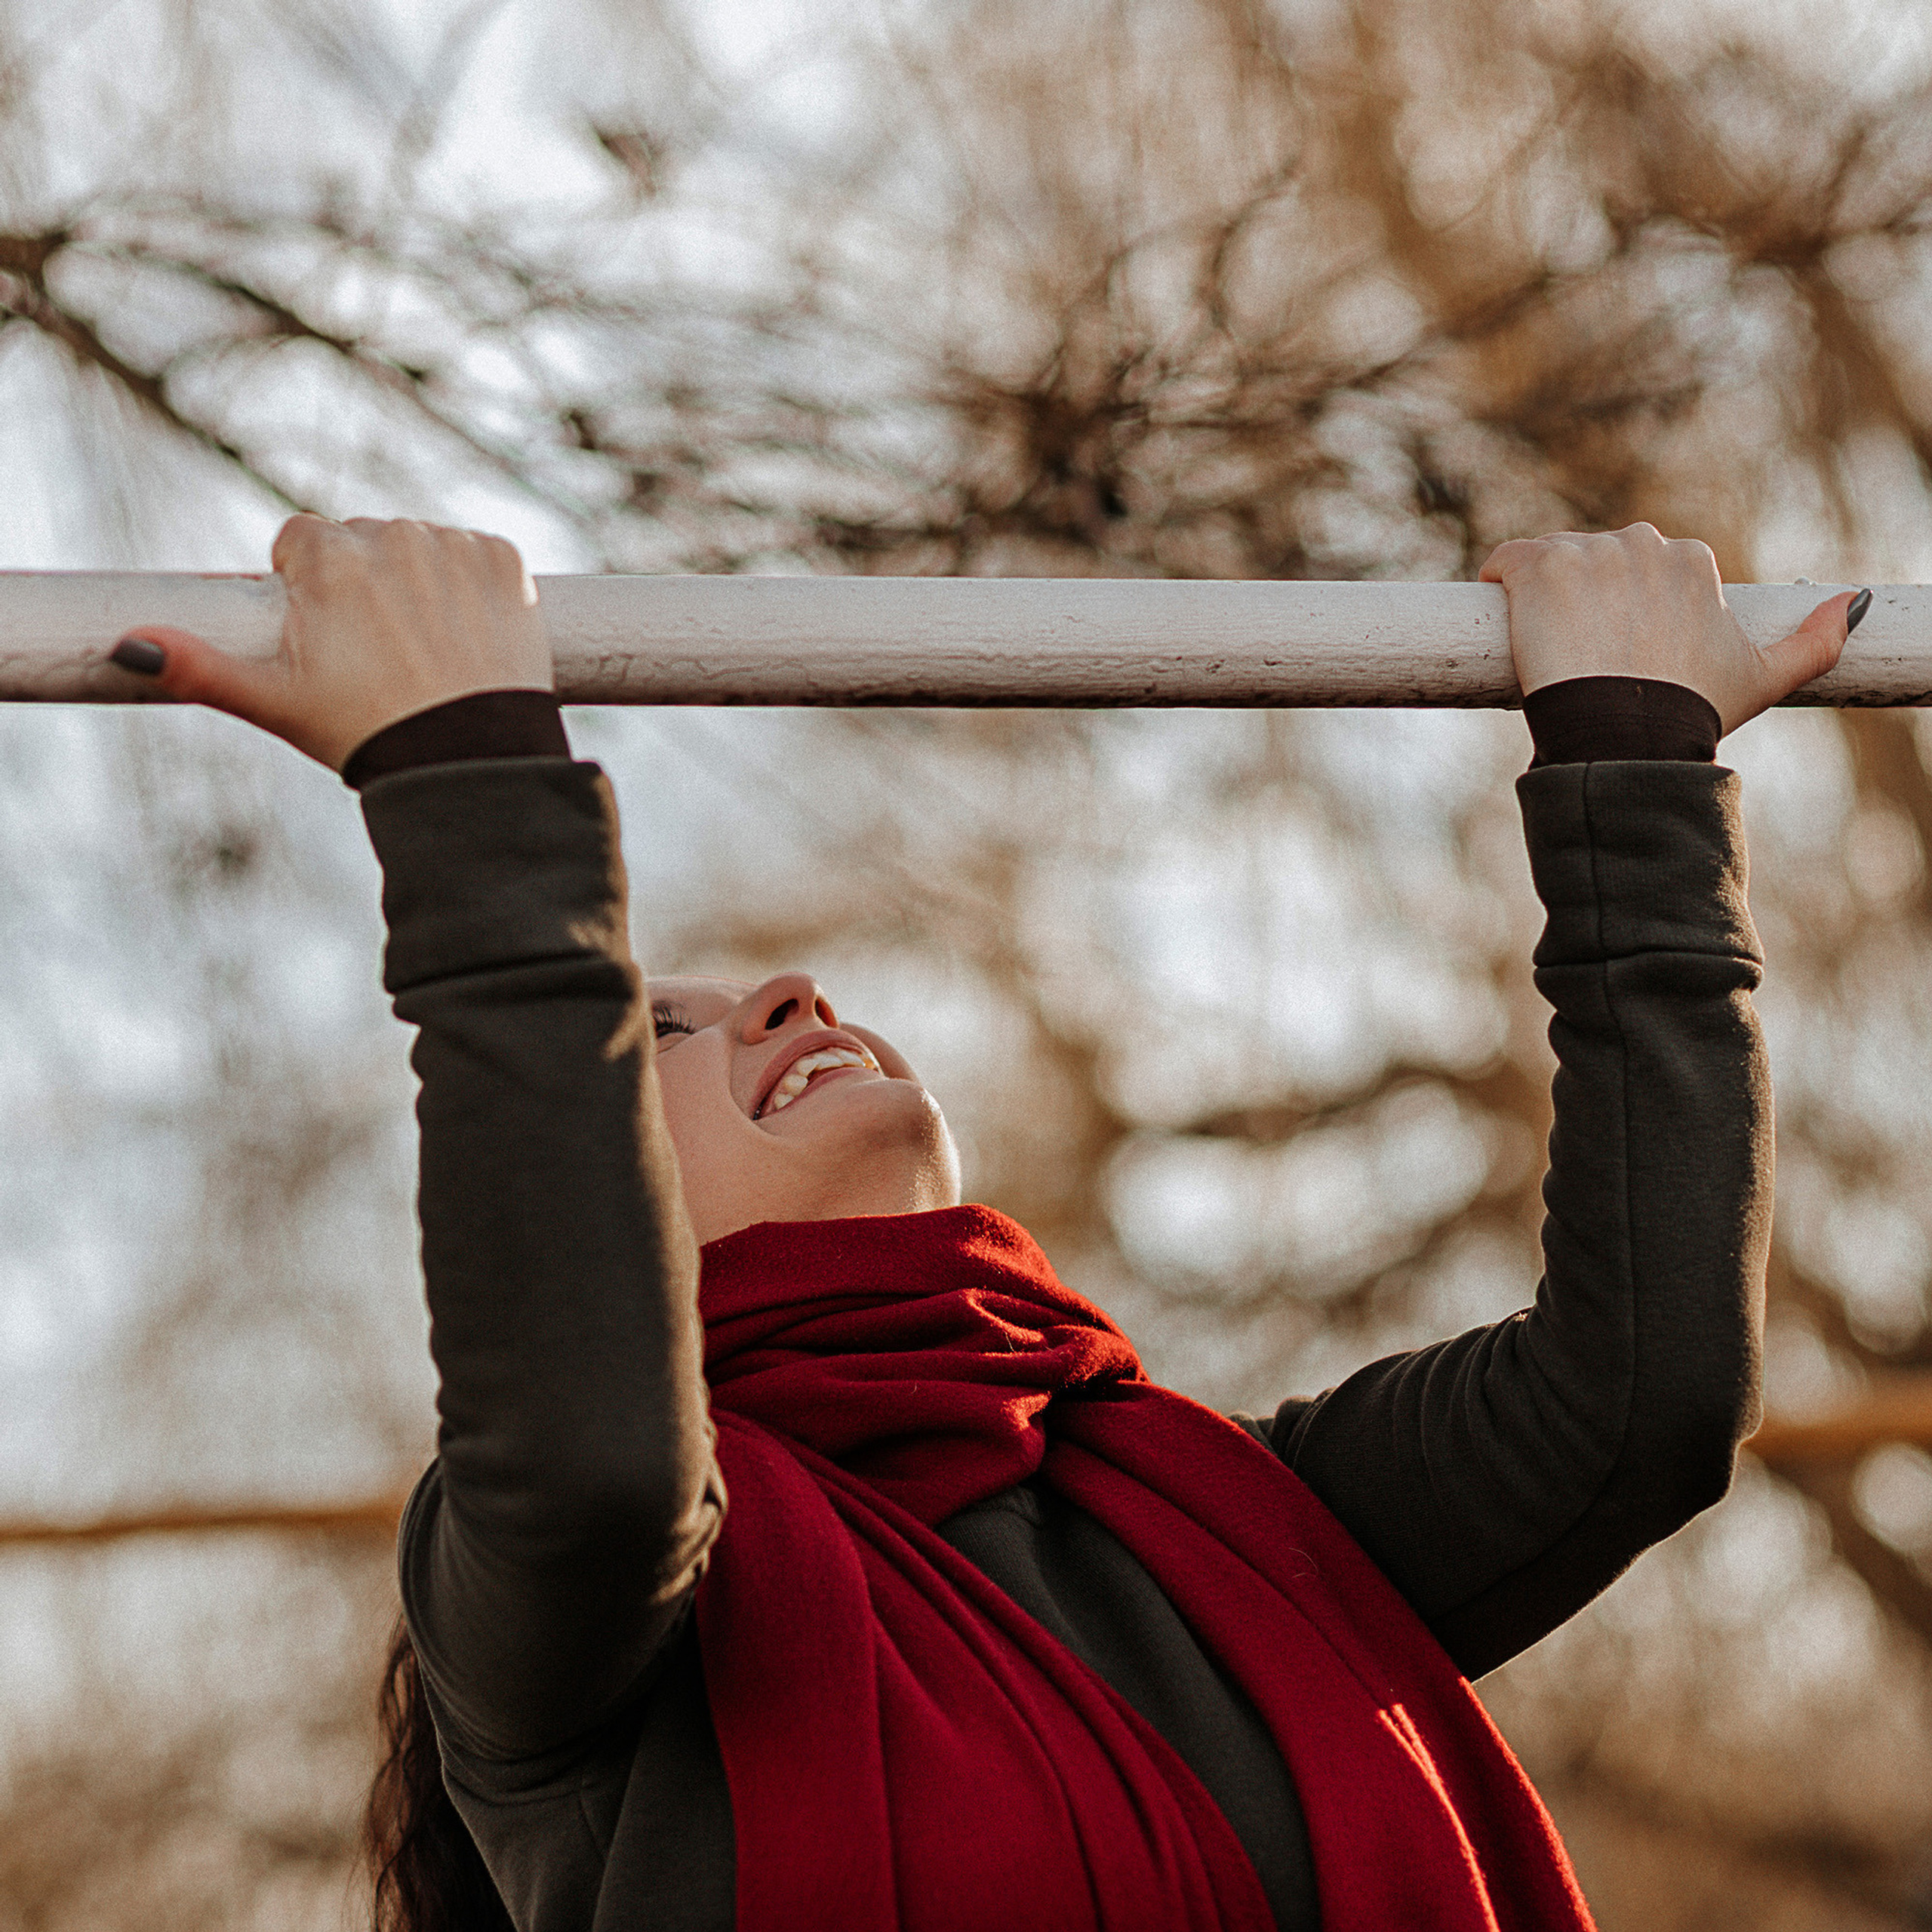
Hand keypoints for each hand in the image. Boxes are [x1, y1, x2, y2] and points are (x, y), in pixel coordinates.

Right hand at [111, 516, 552, 770]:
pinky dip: (472, 586)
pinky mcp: (508, 563)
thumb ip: (200, 668)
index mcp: (330, 557)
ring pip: (419, 545)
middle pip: (362, 539)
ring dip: (418, 581)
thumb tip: (132, 645)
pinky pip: (477, 554)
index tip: (327, 637)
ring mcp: (456, 548)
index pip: (299, 540)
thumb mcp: (275, 703)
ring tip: (422, 650)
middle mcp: (395, 536)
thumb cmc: (367, 734)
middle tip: (376, 654)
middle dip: (363, 583)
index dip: (306, 589)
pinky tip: (466, 636)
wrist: (471, 764)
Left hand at [1478, 523, 1859, 734]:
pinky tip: (1500, 611)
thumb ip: (1813, 640)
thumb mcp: (1766, 677)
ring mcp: (1589, 553)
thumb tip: (1852, 602)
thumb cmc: (1692, 712)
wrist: (1629, 734)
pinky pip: (1506, 559)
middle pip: (1598, 559)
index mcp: (1689, 560)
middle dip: (1587, 597)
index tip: (1618, 647)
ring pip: (1553, 560)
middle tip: (1582, 653)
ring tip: (1545, 646)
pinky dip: (1499, 579)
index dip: (1624, 607)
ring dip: (1544, 595)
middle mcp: (1641, 544)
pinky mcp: (1540, 569)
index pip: (1644, 567)